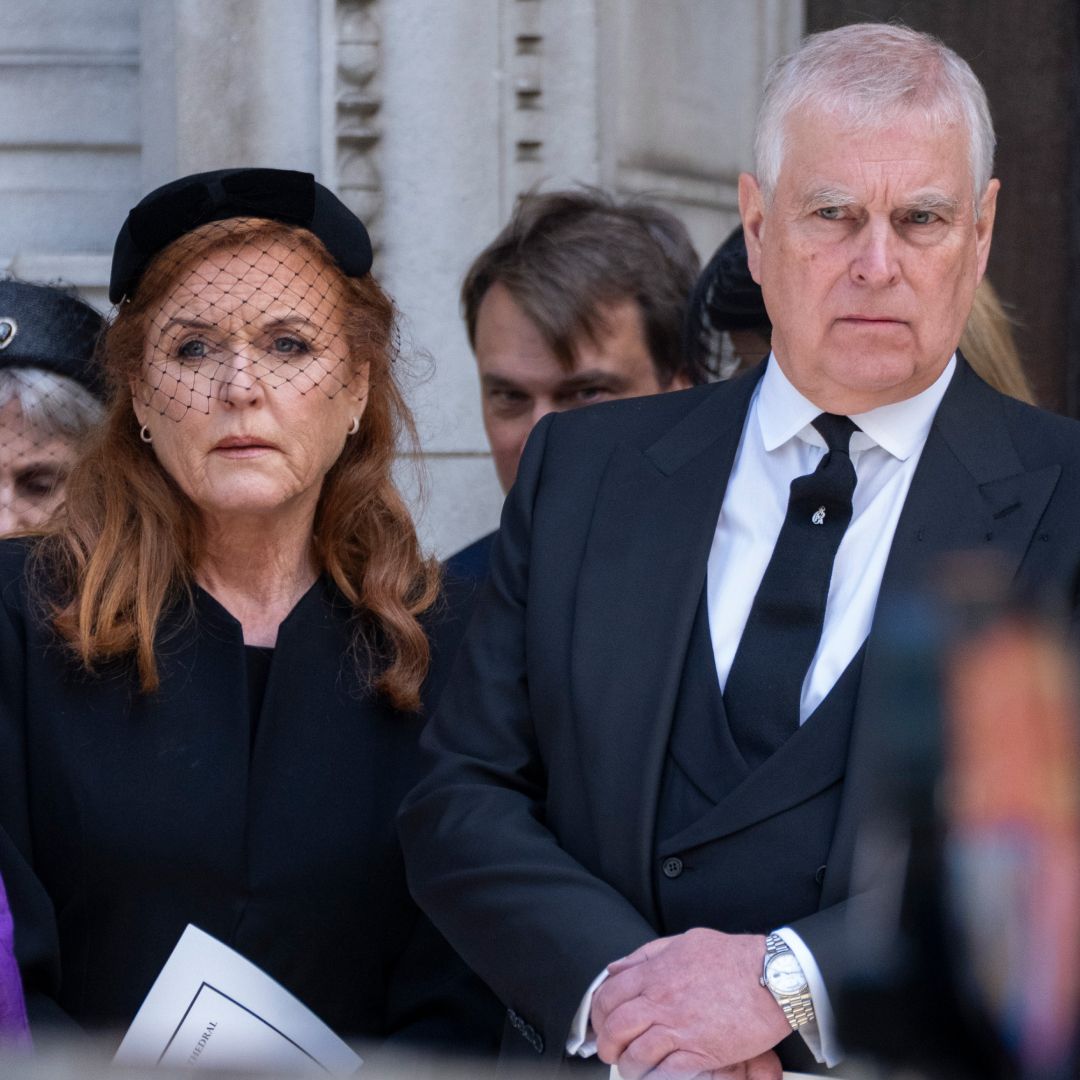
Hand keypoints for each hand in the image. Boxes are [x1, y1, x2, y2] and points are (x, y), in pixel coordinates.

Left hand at [592, 928, 791, 1077]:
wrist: (771, 977)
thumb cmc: (733, 958)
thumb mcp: (684, 942)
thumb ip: (647, 954)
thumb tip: (618, 967)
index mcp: (656, 973)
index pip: (609, 995)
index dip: (597, 1013)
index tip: (600, 1023)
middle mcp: (662, 1000)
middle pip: (616, 1027)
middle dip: (607, 1044)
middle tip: (610, 1050)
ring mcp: (680, 1028)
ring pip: (636, 1054)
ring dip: (629, 1065)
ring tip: (631, 1066)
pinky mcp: (700, 1052)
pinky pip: (666, 1072)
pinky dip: (656, 1077)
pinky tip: (656, 1075)